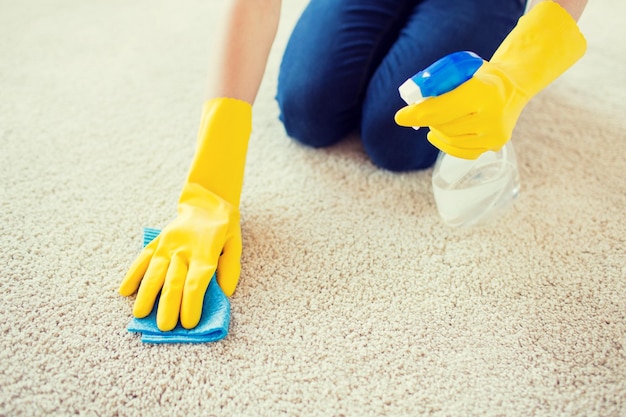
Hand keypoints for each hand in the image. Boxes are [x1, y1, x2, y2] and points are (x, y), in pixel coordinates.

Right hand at [119, 97, 251, 330]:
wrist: (207, 198)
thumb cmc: (224, 227)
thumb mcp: (235, 244)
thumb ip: (230, 269)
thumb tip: (224, 294)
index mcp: (205, 252)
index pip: (196, 283)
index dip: (191, 305)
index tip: (188, 323)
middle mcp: (184, 249)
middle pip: (173, 282)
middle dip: (168, 306)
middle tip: (164, 327)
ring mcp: (167, 244)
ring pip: (154, 271)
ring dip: (146, 294)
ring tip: (140, 314)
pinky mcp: (157, 241)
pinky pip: (142, 258)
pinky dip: (133, 274)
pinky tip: (124, 290)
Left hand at [395, 62, 527, 159]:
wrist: (514, 85)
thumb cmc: (480, 75)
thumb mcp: (460, 69)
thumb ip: (436, 85)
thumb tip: (412, 106)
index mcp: (481, 90)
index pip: (441, 109)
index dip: (417, 114)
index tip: (400, 117)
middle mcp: (491, 114)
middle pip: (444, 126)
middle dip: (428, 120)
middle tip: (424, 112)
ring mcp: (494, 133)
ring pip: (451, 140)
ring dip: (438, 131)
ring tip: (438, 120)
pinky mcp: (495, 145)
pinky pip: (462, 152)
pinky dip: (447, 144)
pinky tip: (440, 135)